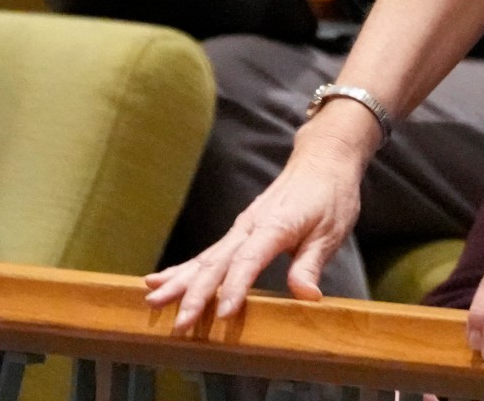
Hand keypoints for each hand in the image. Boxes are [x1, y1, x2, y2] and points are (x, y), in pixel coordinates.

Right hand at [144, 107, 378, 329]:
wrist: (322, 160)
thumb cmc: (331, 196)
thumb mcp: (331, 231)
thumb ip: (311, 264)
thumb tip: (307, 296)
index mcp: (275, 226)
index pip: (249, 260)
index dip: (235, 288)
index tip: (223, 315)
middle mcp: (250, 226)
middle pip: (217, 263)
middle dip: (195, 295)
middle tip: (179, 323)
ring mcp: (240, 228)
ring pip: (204, 258)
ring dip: (179, 282)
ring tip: (152, 302)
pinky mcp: (237, 231)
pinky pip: (206, 254)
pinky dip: (182, 269)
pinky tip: (157, 282)